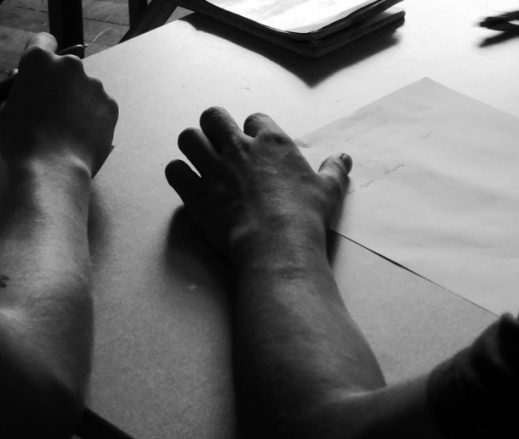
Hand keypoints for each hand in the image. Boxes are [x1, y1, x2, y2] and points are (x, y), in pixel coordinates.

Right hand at [0, 33, 117, 176]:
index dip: (40, 53)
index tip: (41, 69)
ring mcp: (93, 85)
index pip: (43, 41)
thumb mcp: (4, 111)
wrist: (54, 169)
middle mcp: (70, 66)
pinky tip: (80, 135)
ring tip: (66, 128)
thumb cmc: (22, 141)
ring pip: (84, 88)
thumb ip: (15, 89)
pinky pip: (99, 106)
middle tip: (51, 108)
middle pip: (66, 67)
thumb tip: (21, 81)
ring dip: (77, 101)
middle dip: (59, 83)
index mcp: (39, 61)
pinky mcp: (110, 105)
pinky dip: (92, 116)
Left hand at [165, 107, 350, 259]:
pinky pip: (174, 170)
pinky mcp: (195, 191)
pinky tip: (187, 183)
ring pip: (188, 137)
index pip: (255, 119)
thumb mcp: (328, 190)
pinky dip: (179, 174)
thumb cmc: (305, 216)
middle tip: (218, 145)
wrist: (277, 242)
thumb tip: (344, 157)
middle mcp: (239, 148)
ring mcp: (214, 168)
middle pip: (213, 116)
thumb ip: (334, 170)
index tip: (255, 146)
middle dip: (213, 127)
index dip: (253, 131)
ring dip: (192, 147)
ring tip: (199, 161)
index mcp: (272, 142)